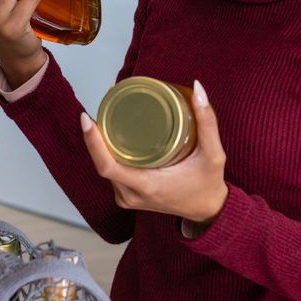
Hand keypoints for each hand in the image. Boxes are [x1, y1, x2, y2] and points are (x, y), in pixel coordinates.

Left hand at [80, 79, 228, 224]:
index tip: (86, 118)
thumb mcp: (213, 153)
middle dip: (95, 134)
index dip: (92, 142)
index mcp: (147, 186)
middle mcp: (131, 195)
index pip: (106, 166)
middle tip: (103, 104)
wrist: (208, 211)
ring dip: (100, 143)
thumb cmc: (209, 184)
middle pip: (101, 162)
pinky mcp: (127, 196)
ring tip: (106, 114)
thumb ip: (207, 122)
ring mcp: (127, 198)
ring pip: (104, 167)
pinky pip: (110, 173)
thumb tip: (198, 88)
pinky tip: (109, 134)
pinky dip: (107, 153)